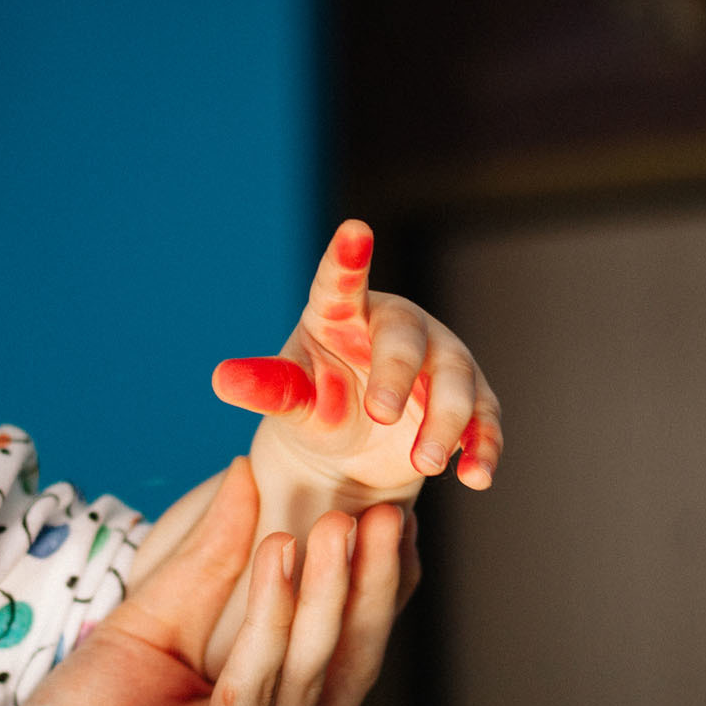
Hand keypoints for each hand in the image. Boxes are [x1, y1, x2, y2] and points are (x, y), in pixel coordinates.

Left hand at [0, 459, 414, 705]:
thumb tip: (247, 473)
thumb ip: (207, 561)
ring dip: (325, 596)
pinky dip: (267, 631)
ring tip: (334, 525)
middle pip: (349, 667)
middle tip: (389, 513)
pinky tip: (279, 567)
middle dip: (370, 585)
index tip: (393, 510)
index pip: (349, 652)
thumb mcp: (150, 624)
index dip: (378, 584)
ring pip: (307, 681)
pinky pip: (251, 704)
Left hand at [213, 222, 500, 497]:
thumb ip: (267, 388)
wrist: (356, 451)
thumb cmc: (320, 406)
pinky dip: (482, 448)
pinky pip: (484, 421)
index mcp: (343, 313)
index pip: (342, 281)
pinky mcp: (470, 402)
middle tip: (379, 415)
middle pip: (406, 338)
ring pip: (456, 381)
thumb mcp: (293, 400)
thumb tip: (221, 379)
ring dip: (444, 423)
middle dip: (396, 374)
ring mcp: (441, 362)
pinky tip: (476, 477)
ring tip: (425, 463)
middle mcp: (397, 327)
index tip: (353, 228)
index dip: (348, 257)